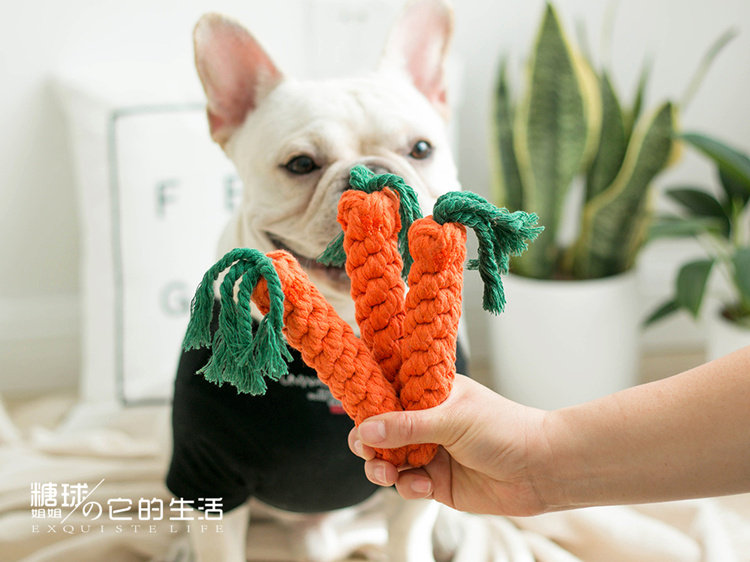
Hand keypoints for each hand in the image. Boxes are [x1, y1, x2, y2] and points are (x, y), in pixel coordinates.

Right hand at [348, 375, 550, 515]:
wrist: (539, 470)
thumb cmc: (504, 429)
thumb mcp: (452, 419)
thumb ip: (407, 425)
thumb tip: (365, 429)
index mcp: (430, 393)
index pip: (389, 390)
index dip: (368, 399)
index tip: (352, 408)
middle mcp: (426, 421)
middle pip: (381, 429)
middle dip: (368, 440)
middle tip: (365, 448)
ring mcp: (430, 452)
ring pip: (389, 459)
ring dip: (381, 466)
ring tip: (386, 471)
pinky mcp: (436, 482)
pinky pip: (406, 484)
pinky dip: (408, 486)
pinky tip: (423, 485)